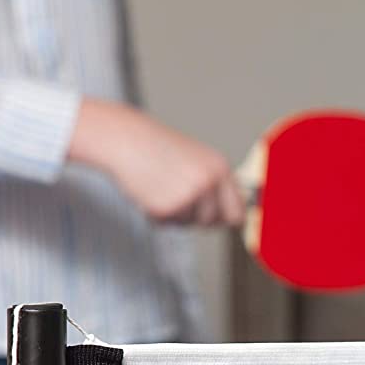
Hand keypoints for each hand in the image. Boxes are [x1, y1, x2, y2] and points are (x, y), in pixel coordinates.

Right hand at [68, 98, 243, 226]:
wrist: (127, 140)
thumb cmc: (158, 148)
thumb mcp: (196, 159)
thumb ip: (213, 184)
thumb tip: (229, 215)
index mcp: (219, 168)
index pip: (236, 211)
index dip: (225, 217)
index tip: (216, 219)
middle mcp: (208, 182)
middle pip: (212, 222)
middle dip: (197, 217)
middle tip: (179, 198)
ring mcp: (189, 196)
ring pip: (188, 224)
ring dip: (175, 213)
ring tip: (161, 187)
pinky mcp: (168, 208)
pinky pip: (168, 224)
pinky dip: (157, 214)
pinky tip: (150, 191)